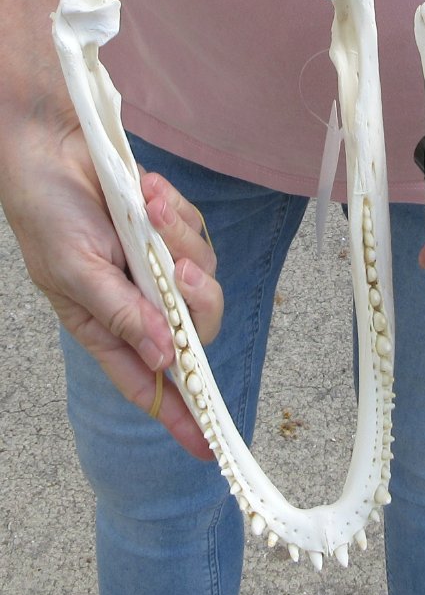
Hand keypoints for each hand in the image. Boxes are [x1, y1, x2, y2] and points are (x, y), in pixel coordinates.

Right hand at [2, 113, 221, 458]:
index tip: (206, 446)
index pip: (152, 381)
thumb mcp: (75, 271)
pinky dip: (178, 213)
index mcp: (110, 326)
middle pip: (199, 327)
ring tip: (147, 206)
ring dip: (180, 239)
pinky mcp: (173, 233)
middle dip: (197, 299)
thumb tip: (164, 357)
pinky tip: (149, 192)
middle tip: (179, 267)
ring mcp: (161, 267)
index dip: (179, 414)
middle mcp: (142, 302)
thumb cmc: (48, 215)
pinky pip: (198, 233)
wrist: (52, 148)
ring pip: (205, 275)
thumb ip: (121, 314)